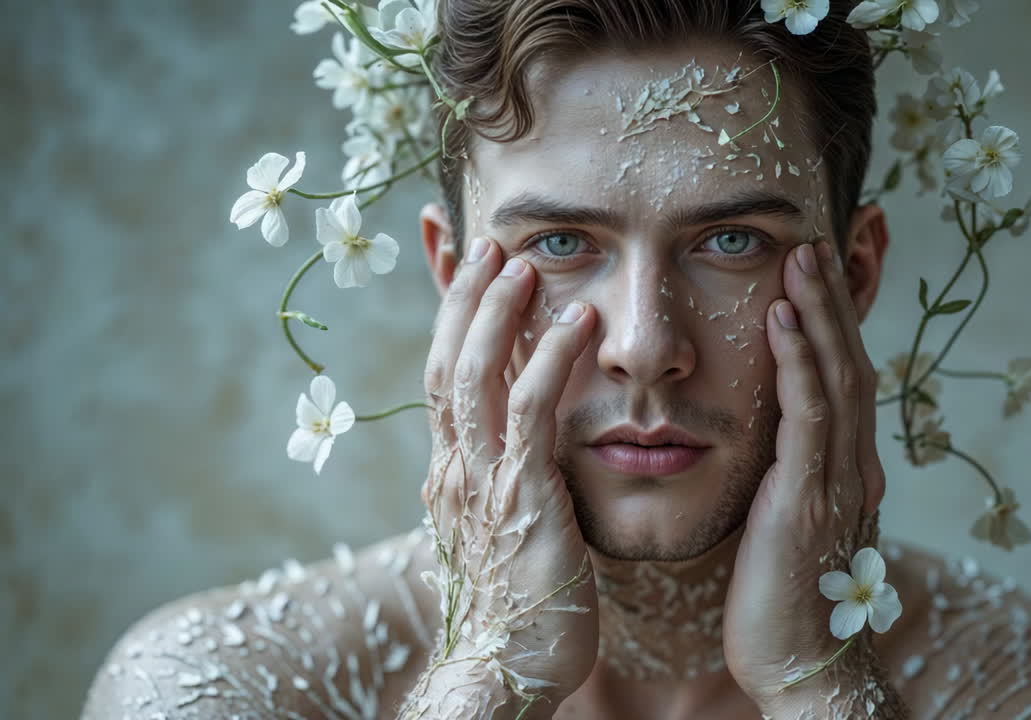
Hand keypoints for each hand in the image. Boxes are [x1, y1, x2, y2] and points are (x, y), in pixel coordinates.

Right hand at [415, 237, 599, 709]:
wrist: (507, 669)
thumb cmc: (521, 604)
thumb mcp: (505, 528)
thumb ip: (504, 479)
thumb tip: (512, 449)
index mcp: (451, 472)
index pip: (442, 376)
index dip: (450, 320)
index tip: (462, 268)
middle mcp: (453, 468)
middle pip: (445, 362)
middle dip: (464, 300)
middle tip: (488, 244)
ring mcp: (480, 482)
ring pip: (475, 376)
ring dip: (497, 314)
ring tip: (521, 263)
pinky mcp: (520, 500)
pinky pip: (529, 414)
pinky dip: (547, 361)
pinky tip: (576, 322)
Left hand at [722, 241, 891, 710]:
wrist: (800, 665)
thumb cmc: (780, 598)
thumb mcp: (784, 521)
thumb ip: (786, 474)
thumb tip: (767, 440)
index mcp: (846, 467)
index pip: (843, 376)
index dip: (831, 320)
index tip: (813, 269)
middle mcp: (854, 463)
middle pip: (849, 361)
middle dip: (832, 299)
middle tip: (815, 239)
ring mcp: (839, 479)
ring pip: (835, 375)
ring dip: (818, 311)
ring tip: (801, 256)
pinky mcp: (811, 497)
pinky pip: (809, 415)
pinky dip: (798, 360)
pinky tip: (782, 319)